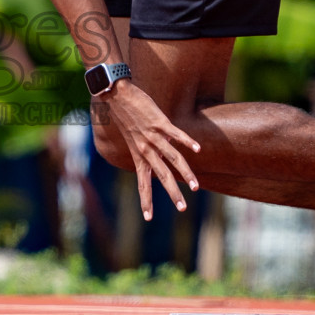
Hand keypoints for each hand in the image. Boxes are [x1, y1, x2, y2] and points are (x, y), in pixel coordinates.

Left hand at [98, 80, 200, 219]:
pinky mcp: (159, 122)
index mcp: (138, 155)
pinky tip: (198, 149)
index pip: (142, 183)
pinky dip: (187, 141)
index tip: (148, 218)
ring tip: (196, 186)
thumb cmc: (125, 116)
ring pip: (172, 158)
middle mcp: (145, 149)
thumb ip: (149, 146)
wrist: (116, 96)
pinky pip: (176, 134)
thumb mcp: (132, 137)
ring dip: (186, 173)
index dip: (145, 200)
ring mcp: (153, 136)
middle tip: (182, 208)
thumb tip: (166, 148)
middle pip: (162, 175)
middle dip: (173, 193)